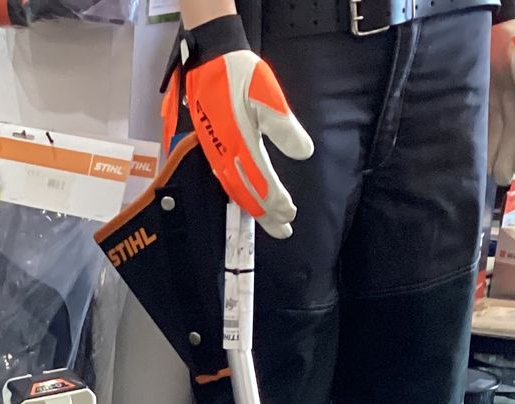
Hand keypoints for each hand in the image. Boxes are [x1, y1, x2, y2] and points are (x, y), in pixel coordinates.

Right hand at [178, 16, 313, 239]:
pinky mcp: (212, 147)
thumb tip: (304, 153)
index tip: (291, 214)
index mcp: (242, 145)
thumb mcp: (269, 96)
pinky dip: (238, 195)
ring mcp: (217, 153)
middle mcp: (227, 154)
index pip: (263, 184)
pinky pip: (225, 180)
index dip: (277, 202)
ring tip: (268, 221)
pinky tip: (245, 199)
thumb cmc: (241, 76)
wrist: (210, 61)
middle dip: (266, 215)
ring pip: (235, 190)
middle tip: (283, 231)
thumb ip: (285, 127)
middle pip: (248, 194)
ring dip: (252, 208)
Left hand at [489, 18, 514, 185]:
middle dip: (510, 158)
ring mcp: (498, 106)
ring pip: (498, 136)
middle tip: (504, 178)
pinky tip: (476, 157)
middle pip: (513, 138)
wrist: (493, 30)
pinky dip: (480, 141)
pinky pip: (482, 127)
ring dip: (495, 155)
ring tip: (491, 175)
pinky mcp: (481, 104)